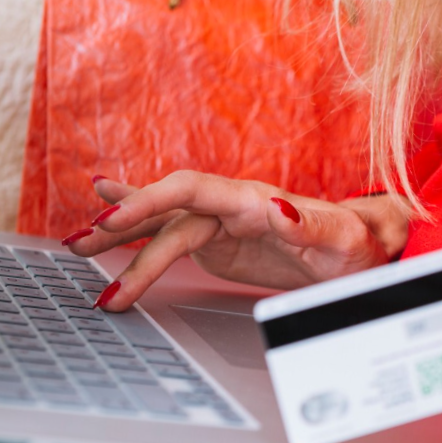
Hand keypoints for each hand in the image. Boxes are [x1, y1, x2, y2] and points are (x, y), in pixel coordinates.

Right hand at [63, 172, 408, 310]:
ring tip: (77, 244)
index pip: (192, 192)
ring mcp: (224, 223)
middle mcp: (233, 205)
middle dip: (123, 227)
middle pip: (167, 211)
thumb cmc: (358, 246)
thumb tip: (277, 207)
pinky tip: (112, 221)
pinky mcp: (222, 241)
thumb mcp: (345, 242)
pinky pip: (173, 236)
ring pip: (163, 224)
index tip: (112, 220)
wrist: (364, 250)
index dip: (149, 202)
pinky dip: (141, 230)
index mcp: (256, 201)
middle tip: (80, 247)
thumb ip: (310, 226)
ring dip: (121, 234)